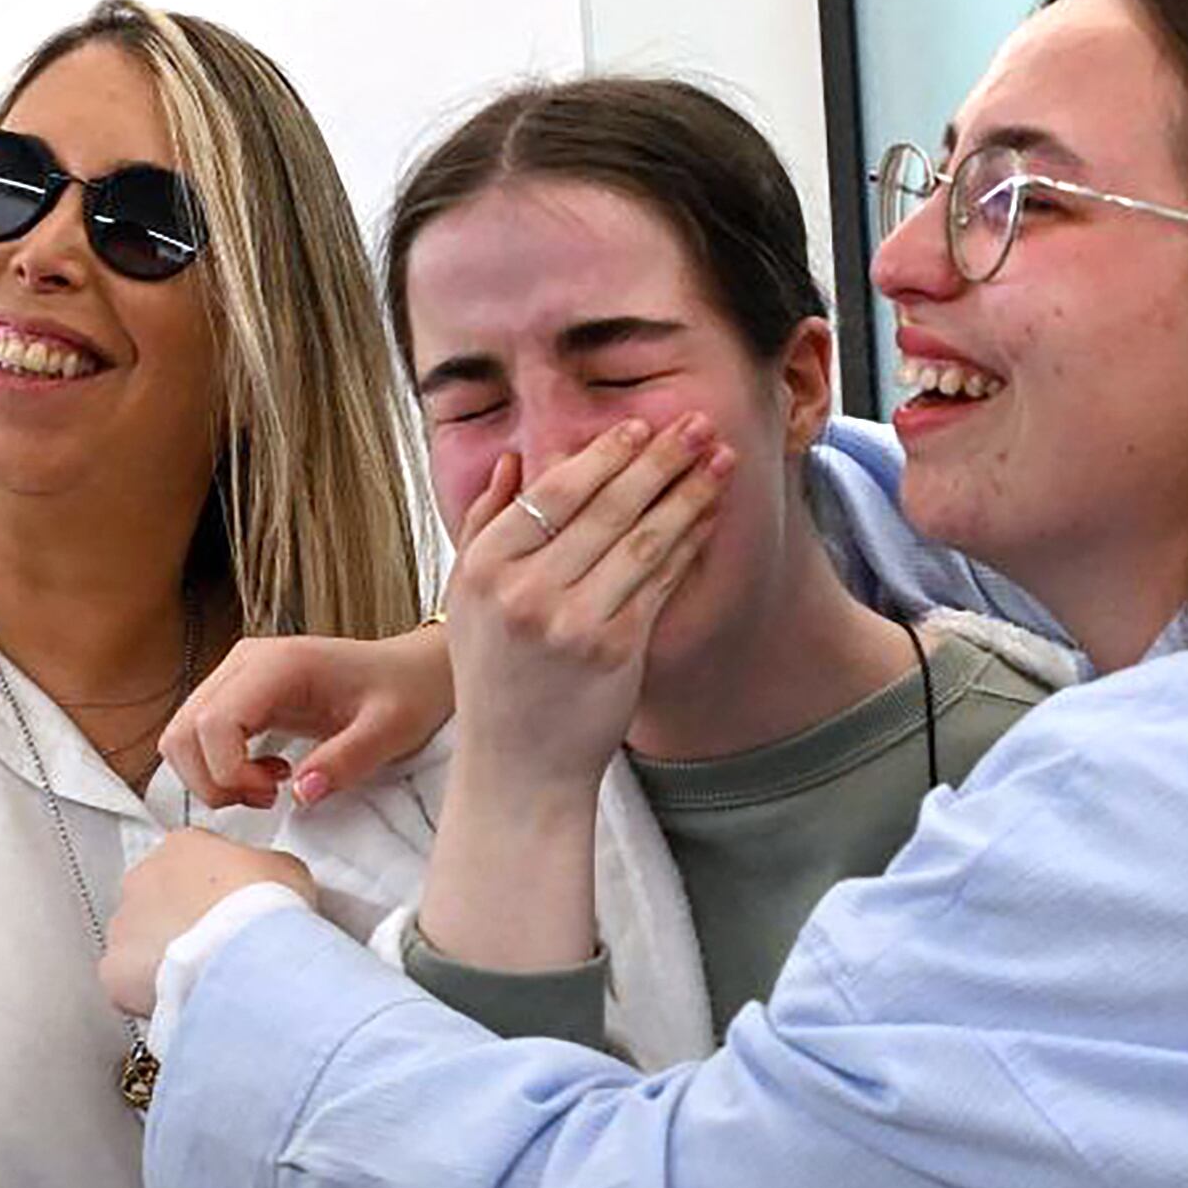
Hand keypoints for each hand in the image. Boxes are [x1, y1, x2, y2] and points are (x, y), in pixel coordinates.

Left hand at [101, 828, 314, 1014]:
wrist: (243, 961)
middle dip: (183, 917)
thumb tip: (269, 881)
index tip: (230, 905)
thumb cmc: (261, 912)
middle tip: (216, 941)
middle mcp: (144, 879)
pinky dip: (149, 990)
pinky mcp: (116, 970)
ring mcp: (125, 924)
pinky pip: (129, 980)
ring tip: (202, 974)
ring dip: (164, 953)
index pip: (192, 858)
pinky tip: (182, 996)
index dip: (215, 885)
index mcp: (182, 846)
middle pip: (159, 896)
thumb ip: (266, 868)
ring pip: (140, 939)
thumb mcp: (286, 870)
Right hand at [160, 624, 454, 810]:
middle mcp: (244, 662)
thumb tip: (299, 795)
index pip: (213, 722)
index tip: (275, 794)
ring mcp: (234, 676)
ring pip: (180, 736)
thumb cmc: (405, 694)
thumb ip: (344, 761)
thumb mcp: (390, 731)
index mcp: (278, 664)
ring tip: (267, 788)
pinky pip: (197, 737)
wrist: (411, 671)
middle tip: (268, 798)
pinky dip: (217, 769)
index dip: (229, 772)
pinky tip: (265, 774)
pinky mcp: (235, 694)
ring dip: (211, 778)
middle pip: (183, 731)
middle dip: (214, 781)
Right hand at [444, 414, 731, 798]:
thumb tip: (514, 461)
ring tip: (719, 459)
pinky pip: (660, 581)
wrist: (519, 764)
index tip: (638, 427)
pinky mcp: (615, 649)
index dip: (602, 454)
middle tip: (696, 423)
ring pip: (643, 538)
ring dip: (688, 492)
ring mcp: (571, 620)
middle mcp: (525, 590)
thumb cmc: (495, 676)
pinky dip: (689, 543)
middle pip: (606, 506)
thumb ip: (483, 525)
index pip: (554, 492)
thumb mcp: (467, 599)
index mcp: (484, 568)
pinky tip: (709, 516)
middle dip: (659, 458)